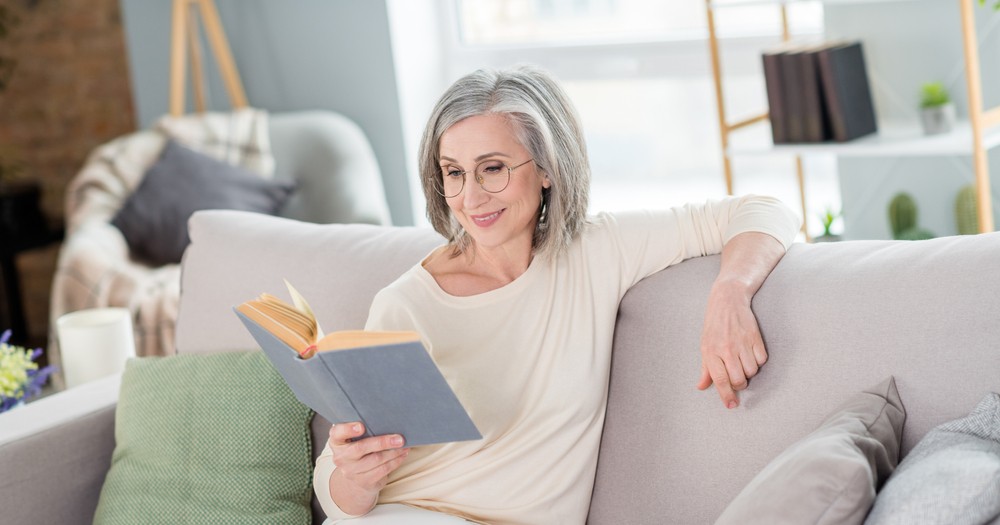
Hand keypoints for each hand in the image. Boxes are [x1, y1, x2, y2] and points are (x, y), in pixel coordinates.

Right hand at [328, 422, 409, 513]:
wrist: (356, 474)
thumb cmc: (358, 446)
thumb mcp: (354, 437)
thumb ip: (363, 428)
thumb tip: (387, 419)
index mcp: (336, 441)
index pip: (337, 433)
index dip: (349, 429)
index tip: (361, 426)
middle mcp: (341, 457)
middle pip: (361, 447)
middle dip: (383, 442)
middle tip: (399, 438)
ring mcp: (350, 471)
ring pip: (376, 459)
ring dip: (394, 452)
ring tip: (404, 445)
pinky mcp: (363, 481)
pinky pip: (383, 470)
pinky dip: (395, 461)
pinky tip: (402, 455)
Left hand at [696, 281, 767, 408]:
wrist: (728, 300)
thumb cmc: (714, 325)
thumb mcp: (705, 345)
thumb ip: (706, 369)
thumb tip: (701, 386)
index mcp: (711, 351)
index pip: (720, 380)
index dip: (726, 395)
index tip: (731, 405)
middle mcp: (727, 348)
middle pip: (739, 379)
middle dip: (739, 384)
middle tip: (736, 377)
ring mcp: (742, 343)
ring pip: (752, 371)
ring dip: (748, 372)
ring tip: (742, 361)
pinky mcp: (756, 338)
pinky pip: (762, 360)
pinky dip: (758, 361)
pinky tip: (751, 353)